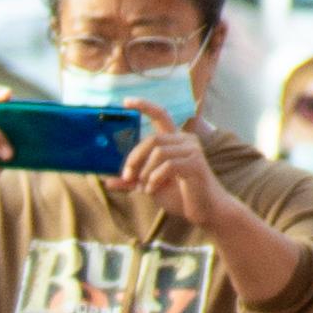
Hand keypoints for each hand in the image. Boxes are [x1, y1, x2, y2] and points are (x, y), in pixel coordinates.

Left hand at [114, 101, 228, 223]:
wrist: (205, 210)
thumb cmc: (180, 196)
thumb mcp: (150, 186)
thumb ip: (132, 181)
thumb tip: (107, 181)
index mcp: (175, 141)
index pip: (160, 116)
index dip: (144, 106)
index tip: (125, 102)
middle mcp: (186, 140)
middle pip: (151, 139)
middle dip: (134, 158)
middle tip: (126, 176)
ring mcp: (193, 150)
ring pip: (158, 152)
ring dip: (145, 172)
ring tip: (146, 187)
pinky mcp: (195, 163)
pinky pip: (167, 166)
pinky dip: (154, 179)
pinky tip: (153, 190)